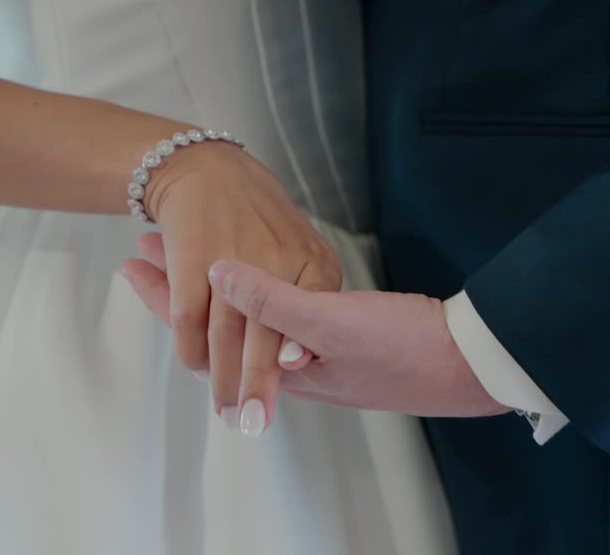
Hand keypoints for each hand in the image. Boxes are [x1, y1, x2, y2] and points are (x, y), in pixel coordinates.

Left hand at [123, 255, 507, 417]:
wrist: (475, 363)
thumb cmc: (410, 352)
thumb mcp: (332, 324)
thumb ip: (271, 302)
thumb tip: (216, 274)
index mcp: (278, 362)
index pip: (202, 331)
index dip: (165, 295)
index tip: (134, 259)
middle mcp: (290, 361)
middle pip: (215, 323)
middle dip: (178, 286)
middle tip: (145, 246)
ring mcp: (317, 350)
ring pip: (244, 315)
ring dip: (211, 282)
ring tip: (182, 250)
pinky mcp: (342, 335)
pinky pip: (277, 311)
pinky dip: (251, 286)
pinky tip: (253, 271)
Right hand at [138, 142, 336, 433]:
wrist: (204, 169)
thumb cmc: (256, 220)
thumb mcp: (298, 254)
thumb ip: (302, 305)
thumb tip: (300, 358)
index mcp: (313, 261)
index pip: (312, 314)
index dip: (298, 348)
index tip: (294, 373)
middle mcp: (277, 257)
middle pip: (265, 332)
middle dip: (258, 383)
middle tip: (254, 421)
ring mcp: (233, 256)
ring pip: (224, 333)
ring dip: (220, 375)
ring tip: (225, 409)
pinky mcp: (192, 257)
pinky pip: (188, 316)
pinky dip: (189, 346)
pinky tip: (193, 363)